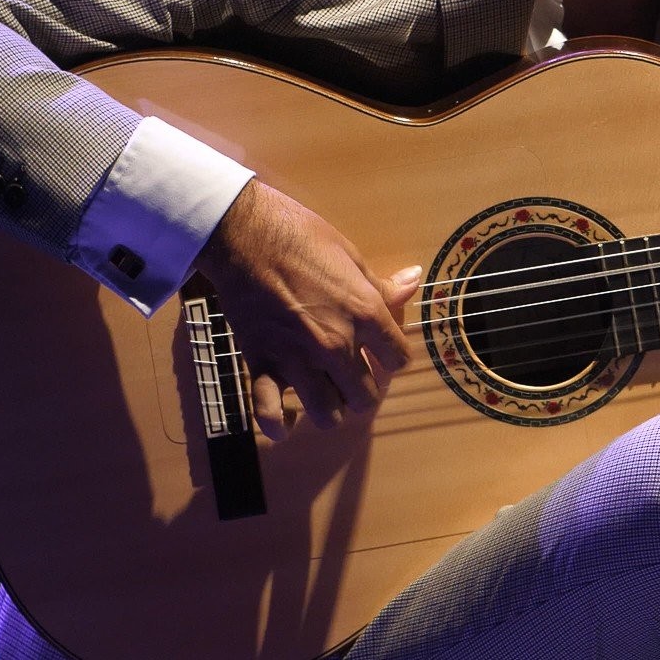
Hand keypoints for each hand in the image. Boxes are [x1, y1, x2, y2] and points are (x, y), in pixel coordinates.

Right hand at [192, 180, 418, 440]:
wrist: (245, 234)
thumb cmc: (302, 237)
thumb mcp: (351, 256)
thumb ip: (381, 285)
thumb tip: (413, 282)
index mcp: (365, 315)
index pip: (399, 359)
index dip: (392, 356)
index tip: (382, 350)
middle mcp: (336, 345)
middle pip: (365, 397)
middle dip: (363, 389)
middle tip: (353, 375)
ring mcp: (298, 359)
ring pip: (327, 414)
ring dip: (328, 408)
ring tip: (324, 392)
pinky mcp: (262, 363)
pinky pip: (270, 412)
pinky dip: (278, 424)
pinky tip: (285, 423)